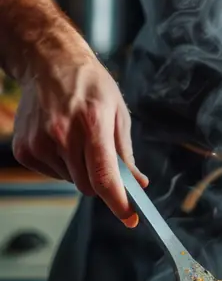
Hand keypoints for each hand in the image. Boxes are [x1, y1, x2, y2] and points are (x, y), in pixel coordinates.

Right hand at [12, 47, 147, 223]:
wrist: (50, 64)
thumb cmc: (89, 85)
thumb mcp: (117, 111)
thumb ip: (126, 153)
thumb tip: (138, 184)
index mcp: (92, 122)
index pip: (105, 176)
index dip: (119, 203)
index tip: (130, 217)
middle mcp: (63, 134)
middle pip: (88, 186)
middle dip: (100, 180)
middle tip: (100, 156)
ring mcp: (40, 142)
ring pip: (69, 180)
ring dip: (79, 169)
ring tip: (76, 136)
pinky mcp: (24, 149)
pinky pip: (51, 173)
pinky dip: (60, 164)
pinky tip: (60, 138)